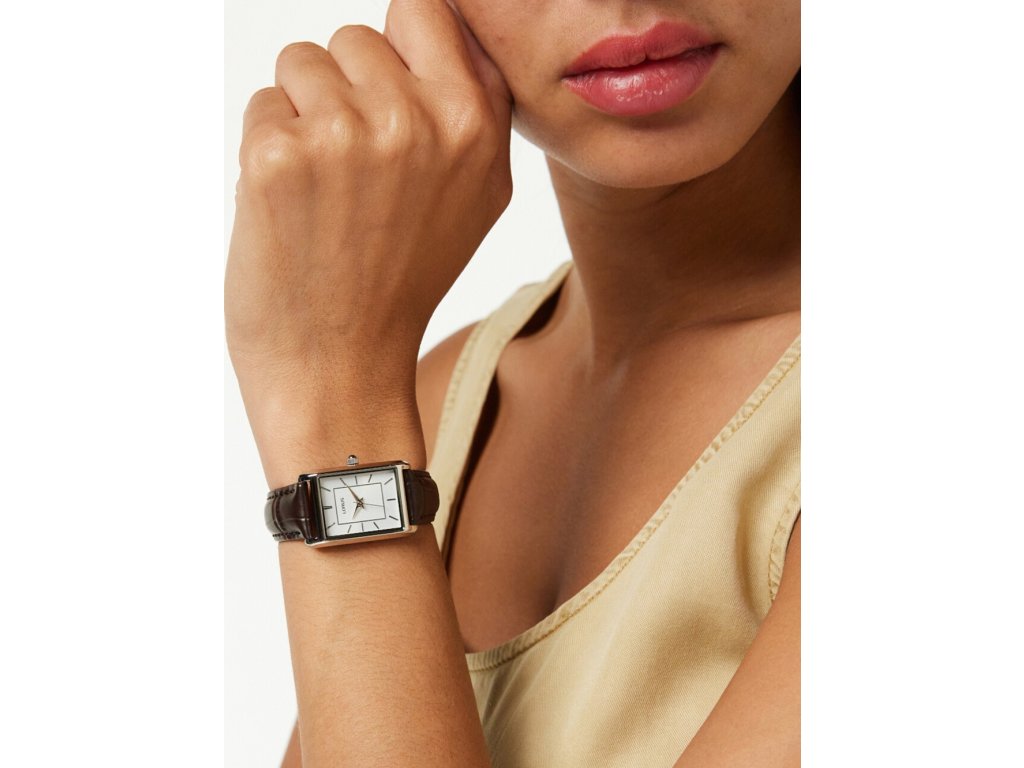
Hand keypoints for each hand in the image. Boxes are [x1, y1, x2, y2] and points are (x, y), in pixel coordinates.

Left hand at [225, 0, 512, 437]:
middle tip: (355, 172)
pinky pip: (264, 105)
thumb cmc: (401, 282)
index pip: (421, 9)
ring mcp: (344, 136)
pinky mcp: (278, 156)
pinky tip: (295, 206)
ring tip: (326, 191)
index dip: (395, 50)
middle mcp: (415, 122)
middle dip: (345, 91)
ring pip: (302, 65)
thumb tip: (446, 28)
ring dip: (303, 116)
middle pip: (353, 38)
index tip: (386, 95)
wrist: (341, 367)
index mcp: (473, 126)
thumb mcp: (477, 199)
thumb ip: (473, 108)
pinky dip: (269, 148)